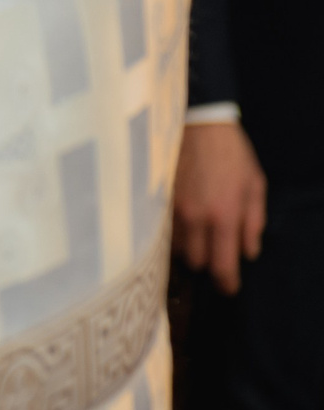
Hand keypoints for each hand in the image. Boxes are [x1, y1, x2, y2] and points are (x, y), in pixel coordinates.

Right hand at [176, 119, 265, 293]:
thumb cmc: (230, 153)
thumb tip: (249, 252)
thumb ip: (253, 222)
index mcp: (224, 216)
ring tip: (196, 233)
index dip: (226, 283)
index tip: (228, 288)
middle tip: (214, 251)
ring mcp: (171, 209)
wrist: (196, 121)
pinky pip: (161, 229)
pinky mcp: (155, 199)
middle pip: (196, 262)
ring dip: (188, 246)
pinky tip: (180, 222)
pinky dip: (172, 232)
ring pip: (175, 247)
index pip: (223, 265)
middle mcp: (195, 218)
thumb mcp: (255, 185)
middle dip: (206, 261)